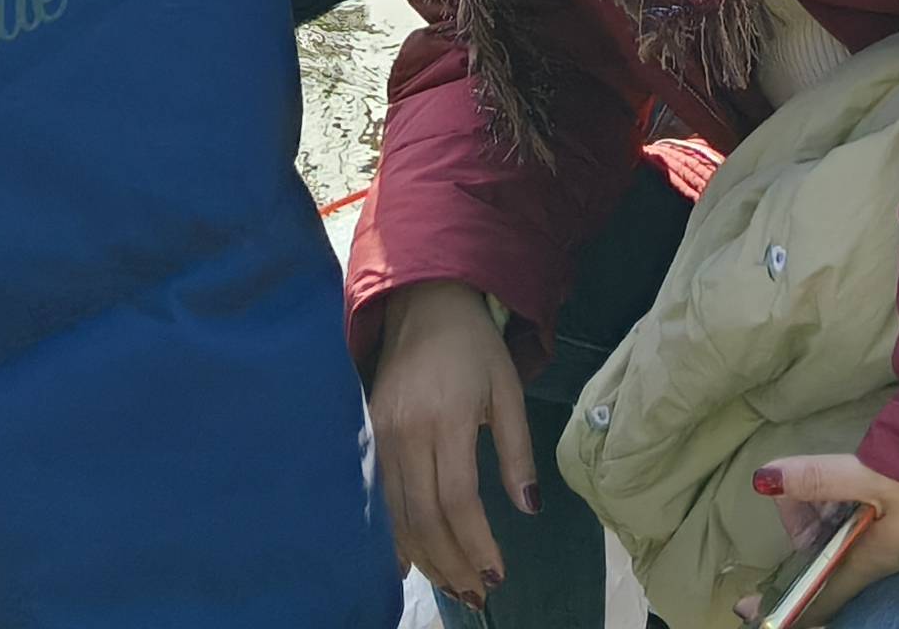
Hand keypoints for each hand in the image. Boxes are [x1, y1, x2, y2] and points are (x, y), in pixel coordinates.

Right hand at [371, 283, 533, 603]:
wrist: (423, 303)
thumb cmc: (475, 347)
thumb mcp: (508, 391)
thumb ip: (517, 451)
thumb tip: (529, 508)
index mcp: (447, 418)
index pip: (457, 498)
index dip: (475, 543)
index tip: (496, 573)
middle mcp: (407, 431)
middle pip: (424, 516)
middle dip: (451, 562)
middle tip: (475, 594)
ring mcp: (382, 435)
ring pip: (398, 514)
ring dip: (426, 557)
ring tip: (452, 584)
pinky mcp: (369, 435)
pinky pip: (381, 498)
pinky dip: (396, 536)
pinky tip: (411, 562)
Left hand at [742, 453, 898, 620]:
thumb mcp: (877, 476)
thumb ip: (821, 477)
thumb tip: (763, 480)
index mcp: (871, 560)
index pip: (820, 597)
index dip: (784, 604)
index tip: (746, 607)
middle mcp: (884, 558)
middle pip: (827, 559)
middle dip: (801, 534)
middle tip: (791, 491)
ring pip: (846, 539)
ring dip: (823, 515)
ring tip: (812, 480)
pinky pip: (865, 522)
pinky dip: (845, 505)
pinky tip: (845, 480)